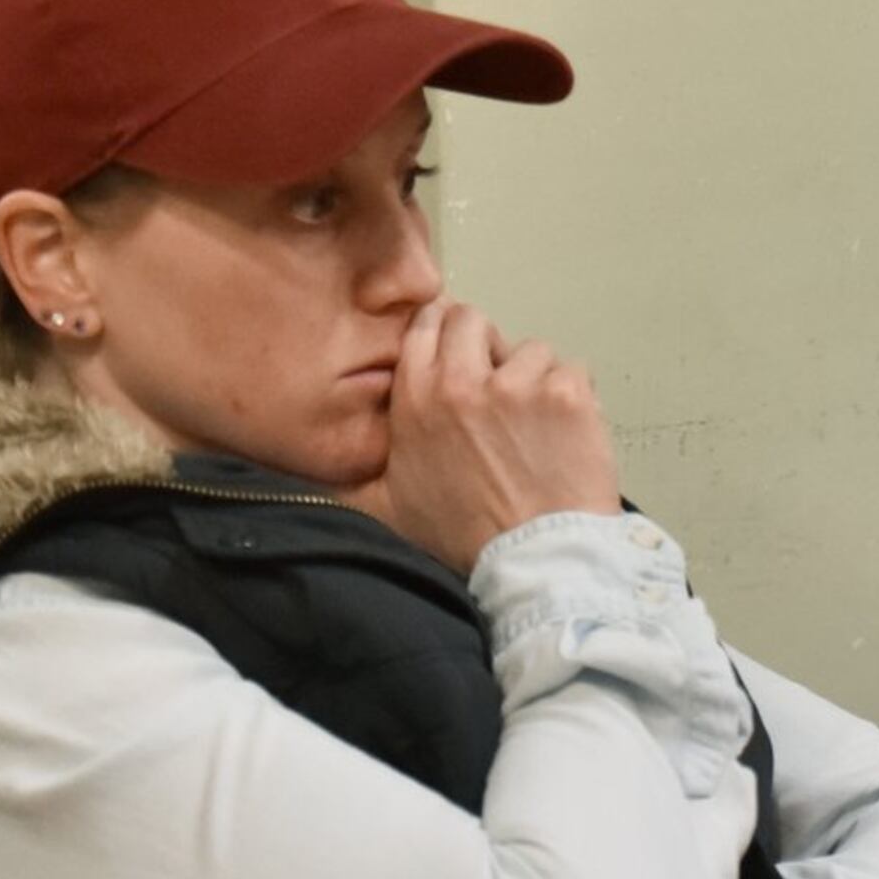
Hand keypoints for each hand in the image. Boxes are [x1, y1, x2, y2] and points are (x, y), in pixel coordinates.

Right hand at [354, 298, 622, 572]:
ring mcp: (520, 383)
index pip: (424, 326)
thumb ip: (348, 472)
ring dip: (531, 376)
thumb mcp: (383, 506)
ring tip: (531, 422)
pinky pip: (572, 369)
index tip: (453, 349)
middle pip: (472, 321)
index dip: (440, 332)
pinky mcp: (567, 393)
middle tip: (494, 382)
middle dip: (483, 344)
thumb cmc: (462, 536)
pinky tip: (562, 429)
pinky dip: (571, 393)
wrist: (532, 558)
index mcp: (416, 397)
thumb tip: (306, 467)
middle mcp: (464, 380)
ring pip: (528, 349)